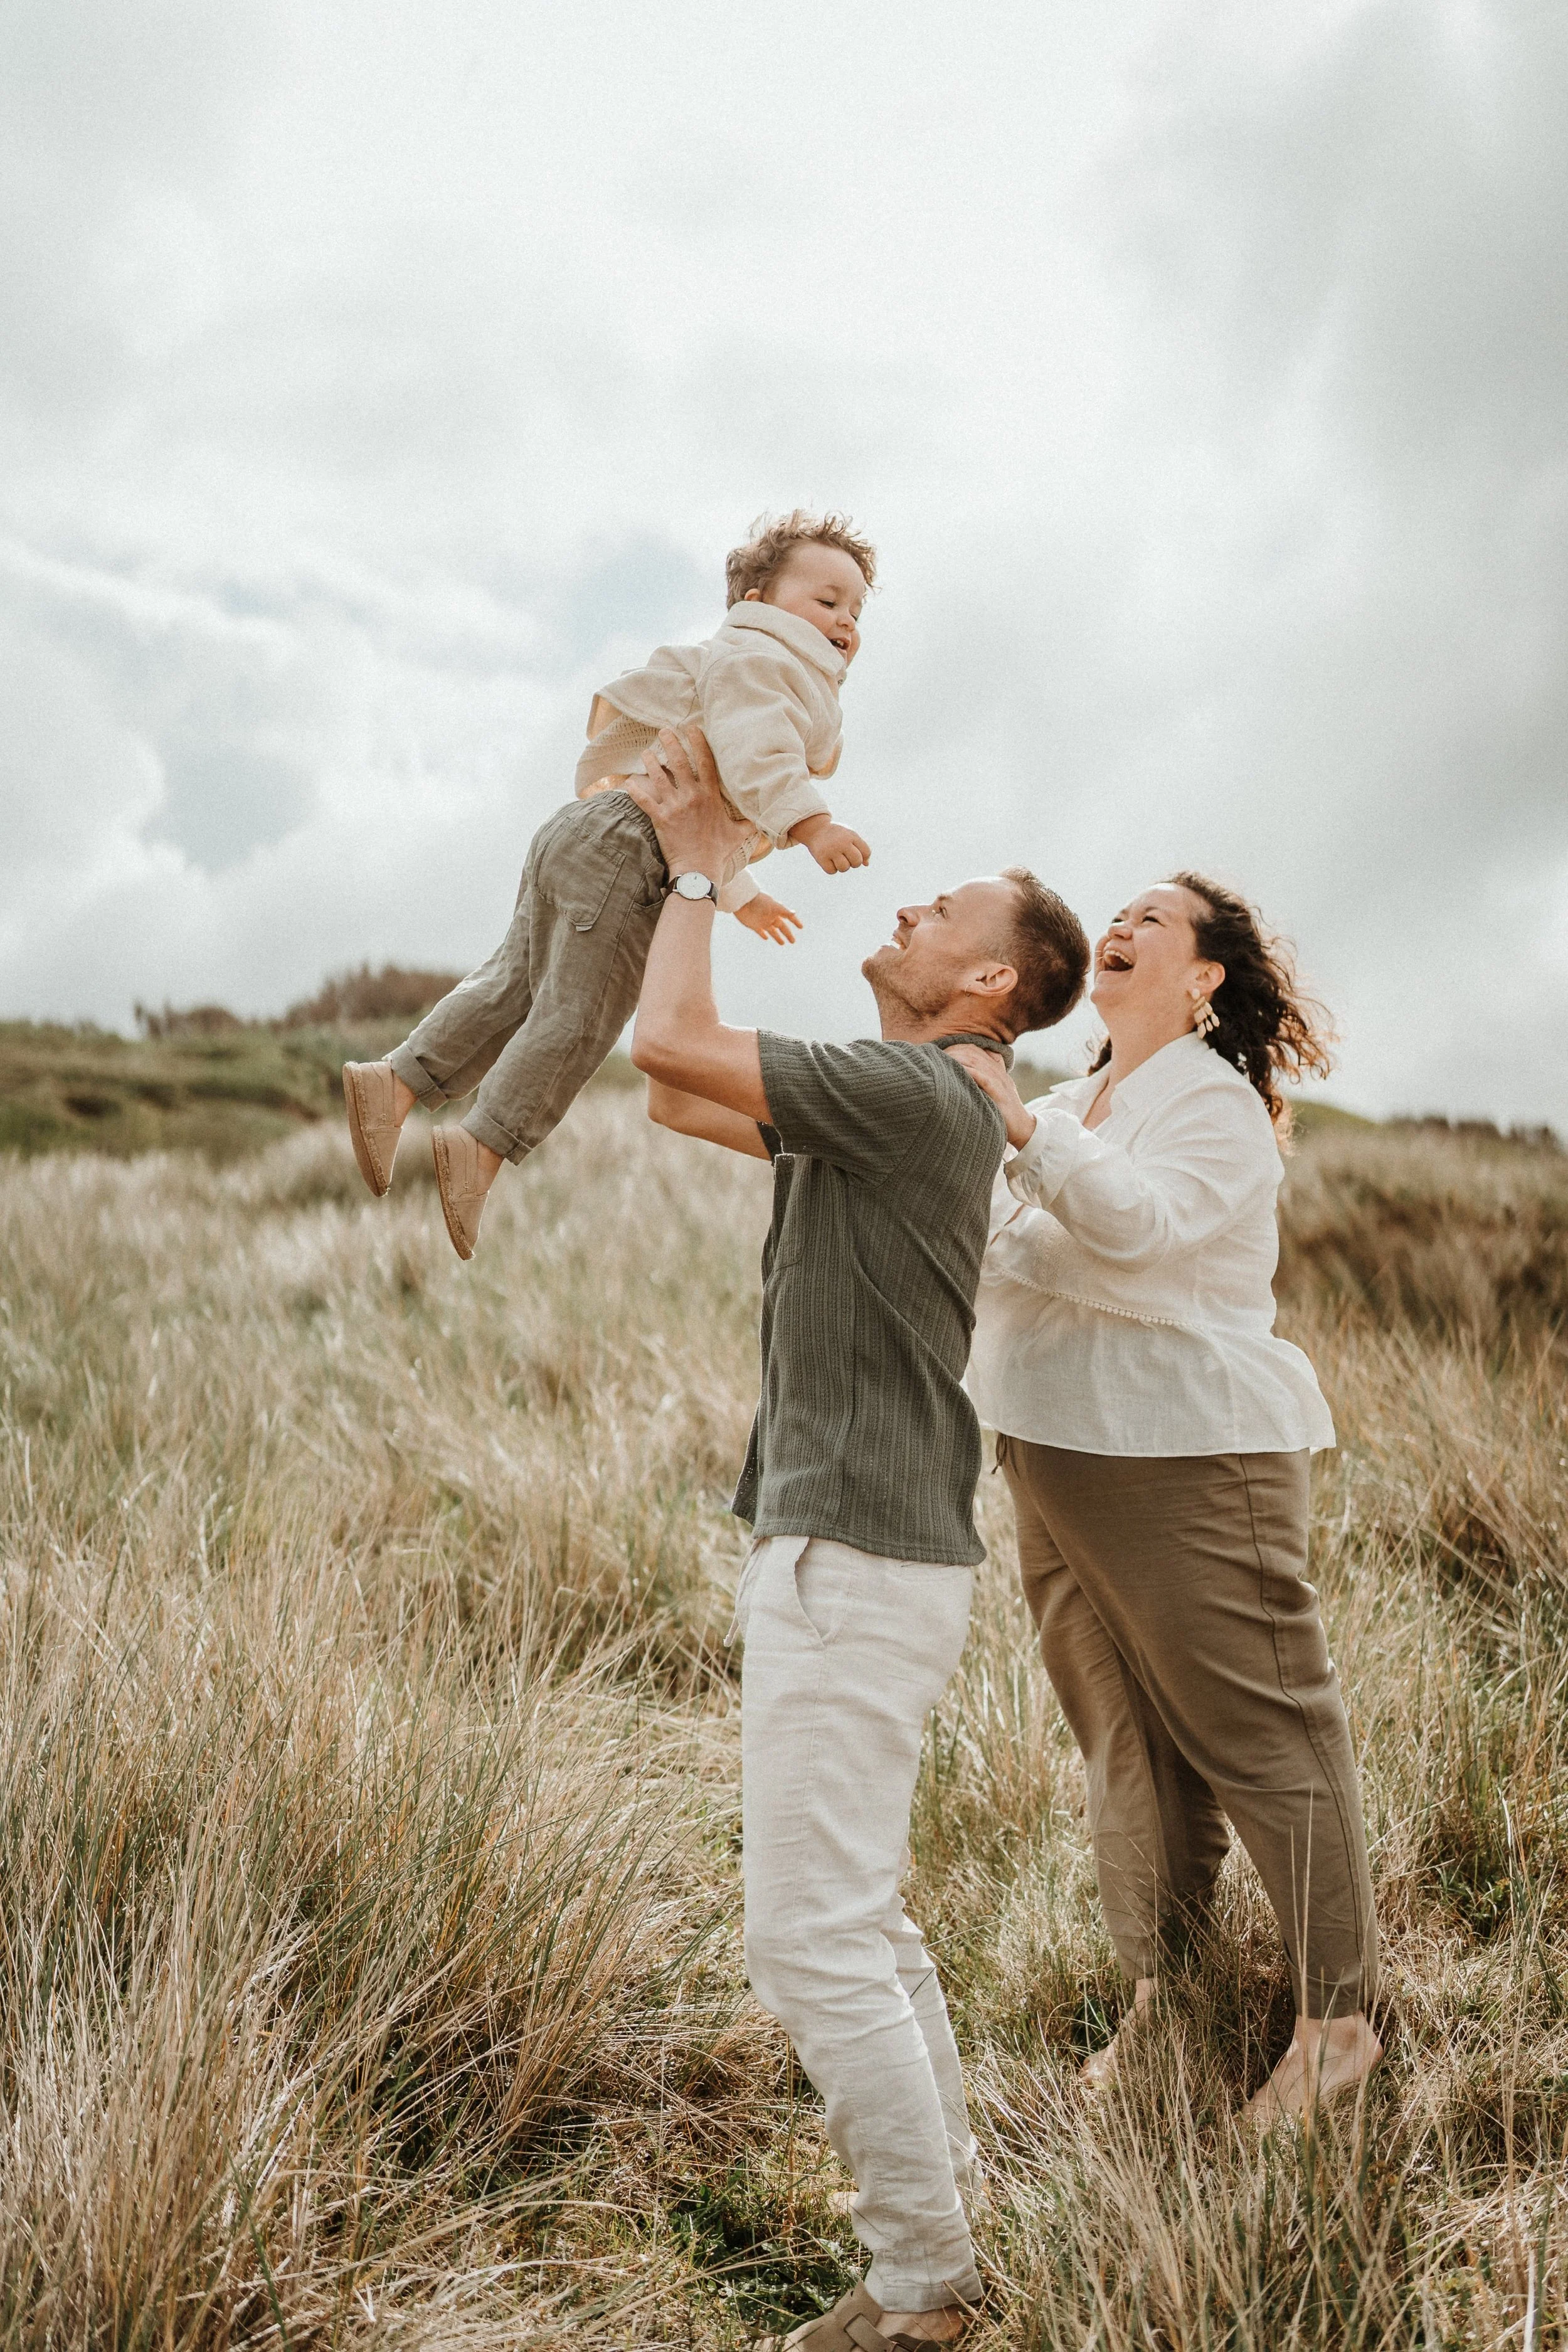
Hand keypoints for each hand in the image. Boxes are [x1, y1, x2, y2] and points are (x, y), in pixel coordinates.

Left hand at [624, 726, 754, 884]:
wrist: (699, 870)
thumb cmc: (718, 852)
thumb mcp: (738, 834)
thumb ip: (748, 822)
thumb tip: (762, 819)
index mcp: (710, 796)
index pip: (705, 761)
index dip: (698, 742)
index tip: (691, 728)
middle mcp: (692, 796)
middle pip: (679, 762)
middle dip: (671, 743)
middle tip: (664, 730)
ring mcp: (674, 807)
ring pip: (659, 777)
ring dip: (650, 762)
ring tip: (646, 752)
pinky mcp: (660, 819)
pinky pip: (644, 800)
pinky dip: (635, 791)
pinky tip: (628, 781)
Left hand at [734, 891, 802, 944]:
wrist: (743, 901)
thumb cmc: (759, 901)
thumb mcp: (772, 906)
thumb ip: (783, 910)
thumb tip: (794, 912)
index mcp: (777, 911)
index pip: (789, 917)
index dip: (795, 921)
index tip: (801, 927)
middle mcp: (771, 917)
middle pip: (782, 927)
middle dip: (788, 934)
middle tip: (793, 941)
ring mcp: (763, 921)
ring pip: (773, 931)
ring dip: (778, 937)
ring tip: (783, 943)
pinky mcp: (754, 925)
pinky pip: (761, 932)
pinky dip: (764, 935)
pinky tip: (766, 938)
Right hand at [788, 813, 870, 873]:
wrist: (815, 829)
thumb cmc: (837, 835)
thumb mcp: (850, 836)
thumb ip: (861, 848)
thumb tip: (866, 864)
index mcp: (851, 836)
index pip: (866, 852)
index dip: (863, 856)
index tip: (855, 853)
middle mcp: (842, 842)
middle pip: (857, 862)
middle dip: (853, 863)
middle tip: (846, 858)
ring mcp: (831, 850)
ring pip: (844, 868)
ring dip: (841, 867)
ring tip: (836, 859)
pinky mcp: (821, 857)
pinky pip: (832, 871)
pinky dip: (831, 868)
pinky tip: (828, 860)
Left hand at [944, 1043, 1036, 1147]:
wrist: (1022, 1127)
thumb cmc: (1003, 1111)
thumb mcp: (994, 1092)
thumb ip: (982, 1082)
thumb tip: (962, 1078)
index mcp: (996, 1069)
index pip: (976, 1050)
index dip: (958, 1048)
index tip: (942, 1051)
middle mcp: (997, 1071)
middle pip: (973, 1052)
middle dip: (954, 1051)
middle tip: (937, 1054)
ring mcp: (998, 1080)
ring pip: (976, 1061)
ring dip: (957, 1058)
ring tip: (942, 1059)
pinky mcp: (998, 1091)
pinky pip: (981, 1076)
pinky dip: (968, 1071)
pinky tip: (955, 1069)